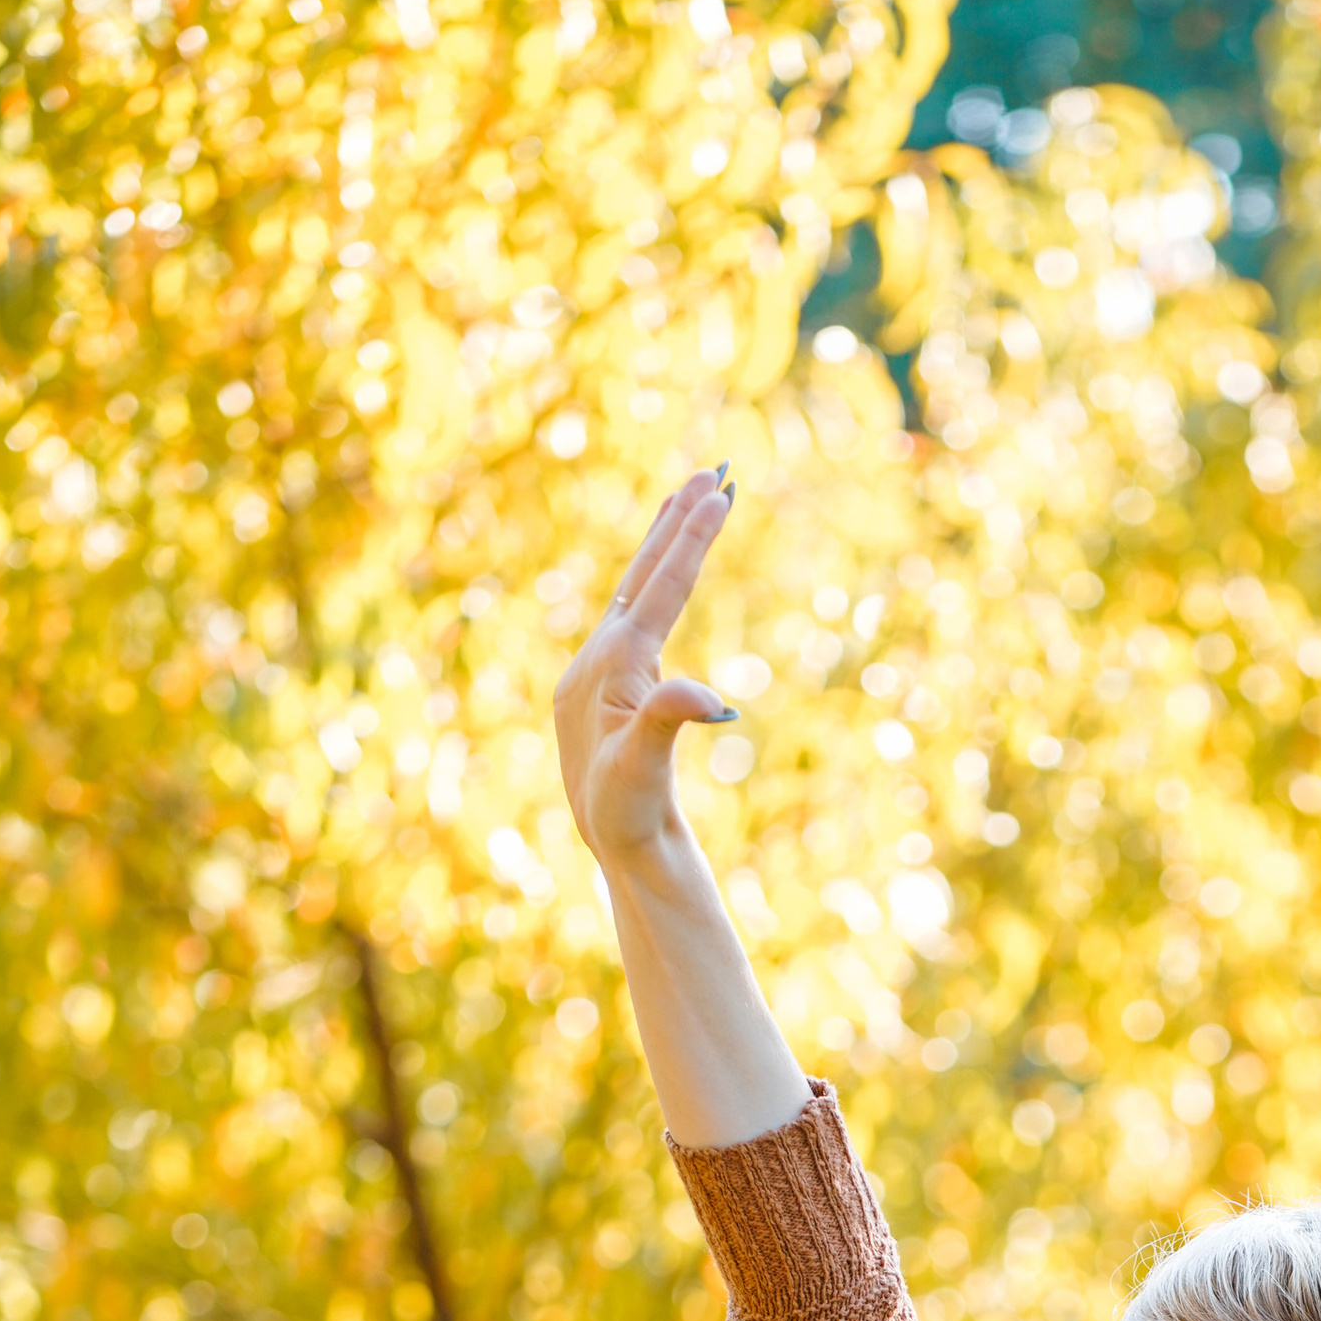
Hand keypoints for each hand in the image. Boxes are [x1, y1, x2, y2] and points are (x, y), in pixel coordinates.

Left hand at [552, 470, 740, 868]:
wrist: (616, 850)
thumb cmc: (627, 816)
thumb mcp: (641, 771)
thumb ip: (665, 721)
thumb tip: (708, 697)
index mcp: (611, 667)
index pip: (660, 590)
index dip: (691, 540)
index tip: (720, 492)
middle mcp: (600, 659)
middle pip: (643, 575)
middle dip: (678, 521)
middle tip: (714, 470)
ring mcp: (602, 671)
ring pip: (638, 590)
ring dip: (666, 543)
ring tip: (689, 498)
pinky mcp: (612, 687)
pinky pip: (638, 616)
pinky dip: (657, 583)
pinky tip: (664, 576)